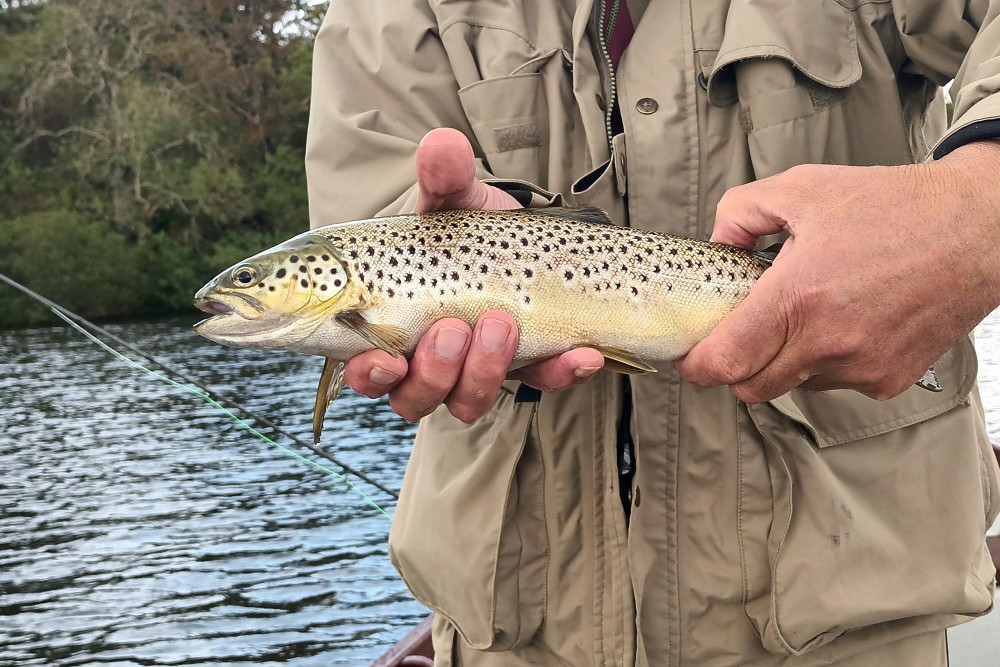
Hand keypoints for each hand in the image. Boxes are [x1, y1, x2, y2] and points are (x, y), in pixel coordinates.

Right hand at [344, 128, 603, 421]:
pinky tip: (583, 353)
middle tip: (453, 329)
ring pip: (466, 402)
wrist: (526, 237)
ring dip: (483, 373)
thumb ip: (444, 178)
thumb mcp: (455, 199)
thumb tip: (442, 144)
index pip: (365, 368)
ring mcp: (478, 370)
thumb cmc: (470, 228)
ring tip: (502, 323)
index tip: (384, 359)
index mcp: (389, 327)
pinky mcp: (528, 368)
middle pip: (413, 396)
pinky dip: (561, 374)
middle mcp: (426, 360)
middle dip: (432, 371)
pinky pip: (542, 385)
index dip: (369, 373)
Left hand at [676, 141, 999, 402]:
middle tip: (737, 336)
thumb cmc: (896, 206)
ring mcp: (861, 367)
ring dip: (784, 361)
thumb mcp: (803, 189)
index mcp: (798, 299)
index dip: (696, 365)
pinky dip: (826, 361)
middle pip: (750, 387)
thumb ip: (741, 213)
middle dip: (735, 367)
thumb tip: (717, 242)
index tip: (689, 357)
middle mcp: (828, 343)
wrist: (978, 228)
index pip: (724, 363)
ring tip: (806, 313)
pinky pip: (835, 383)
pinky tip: (843, 321)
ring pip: (793, 385)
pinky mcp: (888, 379)